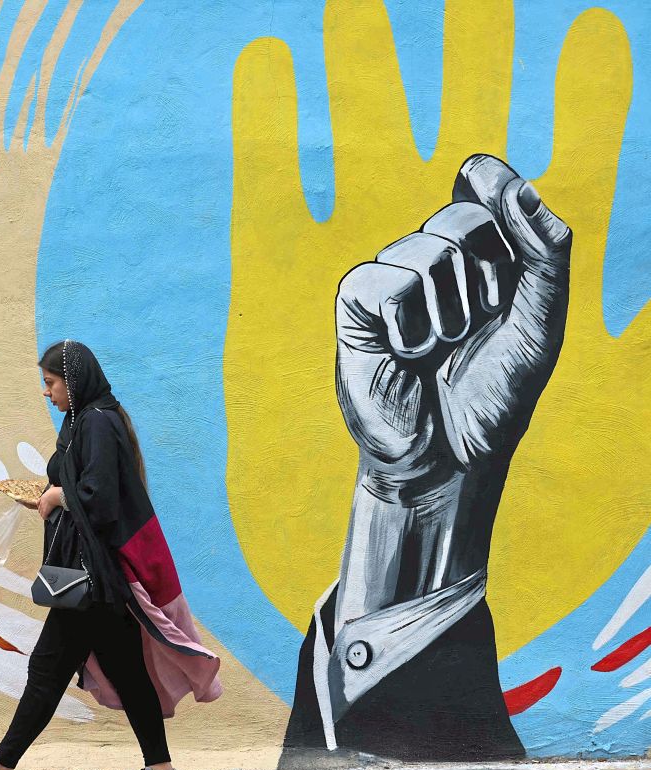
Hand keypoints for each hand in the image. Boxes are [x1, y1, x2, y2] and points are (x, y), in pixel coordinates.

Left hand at [37, 486, 63, 519]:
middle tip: (44, 512)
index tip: (41, 506)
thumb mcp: (52, 488)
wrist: (57, 495)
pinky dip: (46, 517)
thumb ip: (51, 488)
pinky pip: (44, 516)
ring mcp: (43, 507)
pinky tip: (48, 518)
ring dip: (43, 514)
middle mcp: (42, 502)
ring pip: (41, 512)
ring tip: (46, 516)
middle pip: (39, 508)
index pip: (38, 502)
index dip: (39, 505)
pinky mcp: (46, 511)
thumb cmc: (56, 491)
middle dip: (41, 510)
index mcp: (43, 496)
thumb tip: (52, 485)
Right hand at [336, 154, 570, 483]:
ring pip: (427, 251)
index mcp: (481, 254)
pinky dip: (409, 326)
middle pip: (462, 216)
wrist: (451, 454)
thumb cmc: (495, 393)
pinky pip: (386, 283)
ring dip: (450, 313)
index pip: (484, 185)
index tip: (501, 211)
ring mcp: (391, 280)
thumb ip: (544, 253)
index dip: (494, 187)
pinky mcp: (356, 307)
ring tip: (440, 348)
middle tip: (479, 324)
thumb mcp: (541, 322)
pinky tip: (406, 353)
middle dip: (487, 277)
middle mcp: (432, 259)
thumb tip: (519, 187)